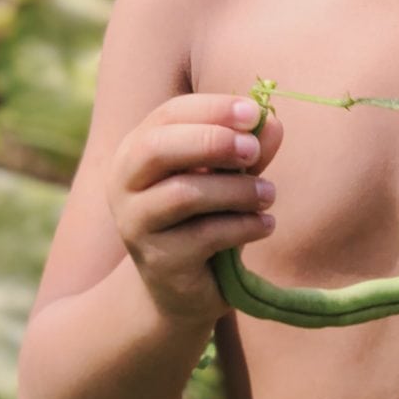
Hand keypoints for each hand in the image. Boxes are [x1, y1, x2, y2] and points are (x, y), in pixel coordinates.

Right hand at [108, 94, 283, 324]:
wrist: (181, 290)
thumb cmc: (204, 219)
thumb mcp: (227, 179)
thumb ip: (246, 152)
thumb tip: (272, 123)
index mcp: (137, 151)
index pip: (168, 115)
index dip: (212, 109)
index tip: (254, 113)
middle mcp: (125, 185)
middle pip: (159, 148)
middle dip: (212, 142)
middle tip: (253, 151)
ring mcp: (137, 225)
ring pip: (184, 194)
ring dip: (237, 190)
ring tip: (268, 195)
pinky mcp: (159, 261)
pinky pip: (205, 235)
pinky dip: (243, 225)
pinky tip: (265, 225)